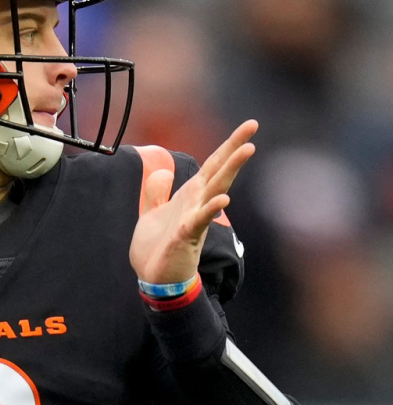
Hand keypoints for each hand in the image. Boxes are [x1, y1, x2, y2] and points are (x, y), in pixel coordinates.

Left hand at [130, 120, 257, 283]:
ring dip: (229, 170)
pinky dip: (210, 209)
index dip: (228, 145)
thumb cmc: (157, 247)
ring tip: (246, 150)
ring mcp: (194, 220)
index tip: (249, 126)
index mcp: (190, 196)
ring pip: (215, 190)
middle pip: (219, 171)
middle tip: (253, 127)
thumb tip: (163, 171)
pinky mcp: (185, 236)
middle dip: (235, 149)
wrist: (154, 278)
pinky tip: (223, 199)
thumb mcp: (152, 212)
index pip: (212, 165)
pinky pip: (199, 220)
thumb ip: (158, 192)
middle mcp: (197, 204)